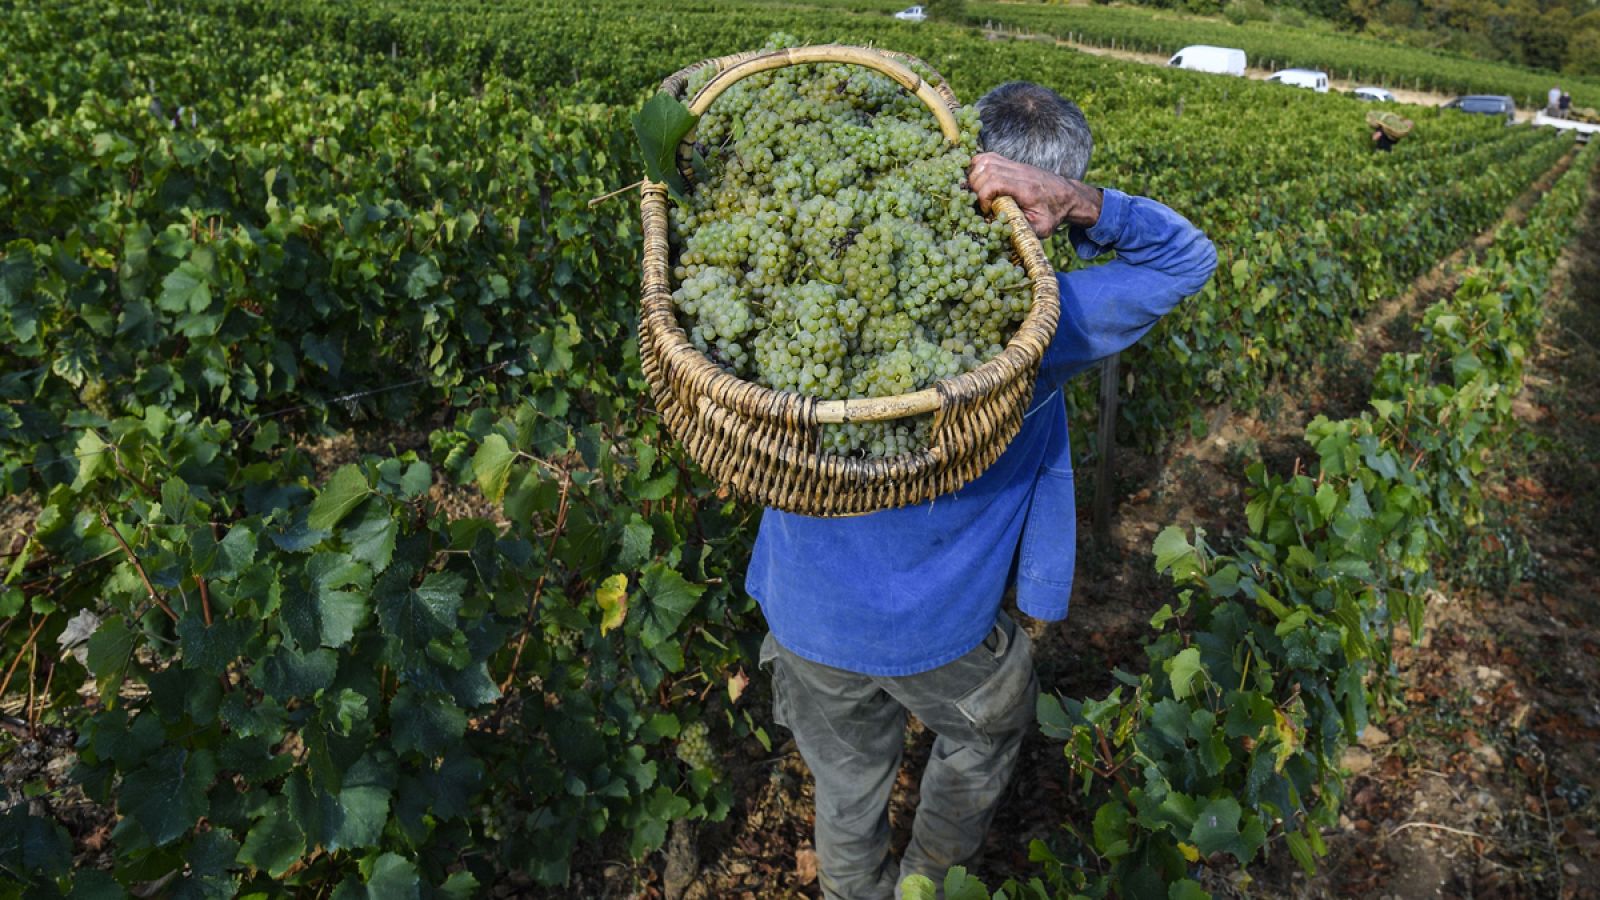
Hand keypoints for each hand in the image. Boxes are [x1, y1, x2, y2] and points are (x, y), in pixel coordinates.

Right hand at [967, 152, 1102, 237]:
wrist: (1067, 195)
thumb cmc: (1054, 213)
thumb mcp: (1042, 228)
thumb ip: (1023, 229)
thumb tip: (1001, 233)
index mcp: (1026, 189)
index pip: (995, 182)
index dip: (984, 196)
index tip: (987, 210)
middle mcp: (1020, 173)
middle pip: (987, 170)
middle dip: (976, 187)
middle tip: (979, 202)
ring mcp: (1016, 165)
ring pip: (985, 160)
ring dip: (974, 176)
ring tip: (977, 193)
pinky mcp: (1013, 163)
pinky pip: (989, 157)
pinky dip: (978, 166)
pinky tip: (979, 180)